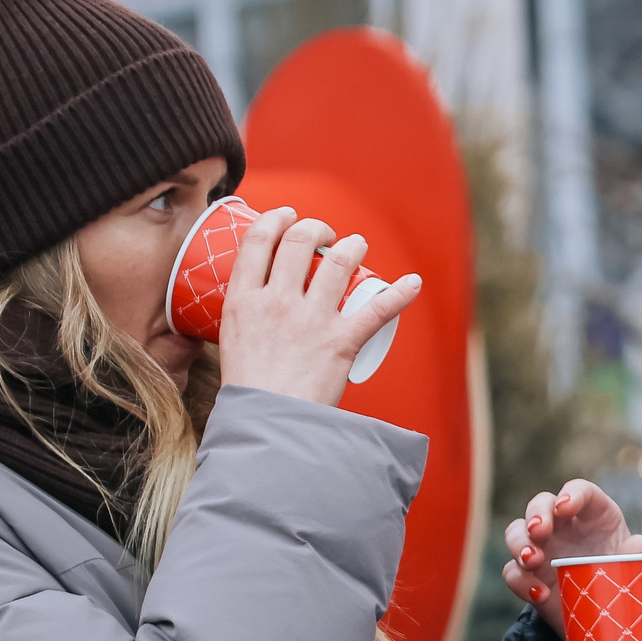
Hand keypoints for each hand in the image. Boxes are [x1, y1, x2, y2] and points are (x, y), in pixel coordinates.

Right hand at [215, 205, 420, 407]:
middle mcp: (278, 302)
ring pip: (340, 263)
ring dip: (353, 245)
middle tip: (326, 236)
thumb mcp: (229, 341)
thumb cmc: (248, 389)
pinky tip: (413, 282)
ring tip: (357, 244)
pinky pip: (377, 310)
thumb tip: (251, 305)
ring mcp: (311, 320)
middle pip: (300, 242)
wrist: (269, 424)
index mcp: (244, 300)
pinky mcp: (341, 342)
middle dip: (317, 228)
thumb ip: (242, 317)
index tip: (286, 216)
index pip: (258, 241)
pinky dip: (400, 294)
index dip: (275, 219)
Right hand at [501, 479, 641, 616]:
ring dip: (518, 542)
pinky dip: (521, 581)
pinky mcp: (528, 575)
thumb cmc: (621, 578)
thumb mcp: (631, 567)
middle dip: (536, 513)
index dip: (571, 494)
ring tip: (532, 560)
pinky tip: (539, 593)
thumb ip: (634, 555)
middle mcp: (563, 525)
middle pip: (541, 503)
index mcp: (594, 514)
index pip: (580, 491)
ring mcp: (542, 548)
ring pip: (516, 531)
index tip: (565, 508)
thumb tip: (639, 545)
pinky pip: (512, 572)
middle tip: (539, 531)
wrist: (604, 616)